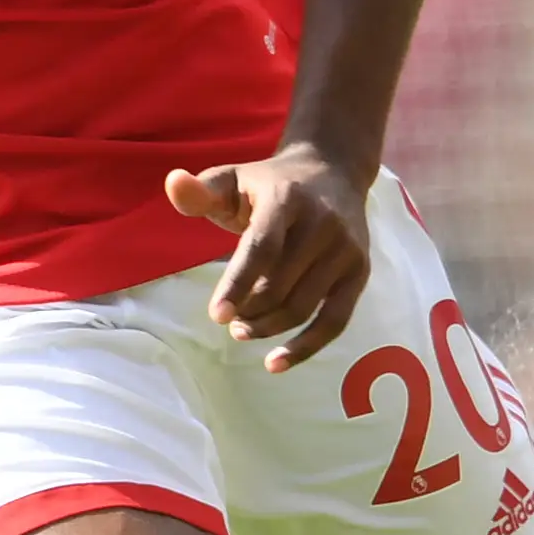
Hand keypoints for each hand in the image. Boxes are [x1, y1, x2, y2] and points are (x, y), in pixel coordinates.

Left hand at [166, 144, 373, 371]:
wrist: (334, 171)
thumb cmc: (270, 184)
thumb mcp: (232, 179)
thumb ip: (200, 190)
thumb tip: (173, 184)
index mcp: (287, 199)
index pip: (262, 247)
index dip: (238, 284)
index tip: (216, 316)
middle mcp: (323, 224)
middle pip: (280, 285)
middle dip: (249, 310)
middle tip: (228, 320)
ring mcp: (346, 249)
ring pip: (303, 307)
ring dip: (268, 328)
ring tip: (242, 331)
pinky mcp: (360, 271)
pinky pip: (335, 321)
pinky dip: (306, 347)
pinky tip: (275, 363)